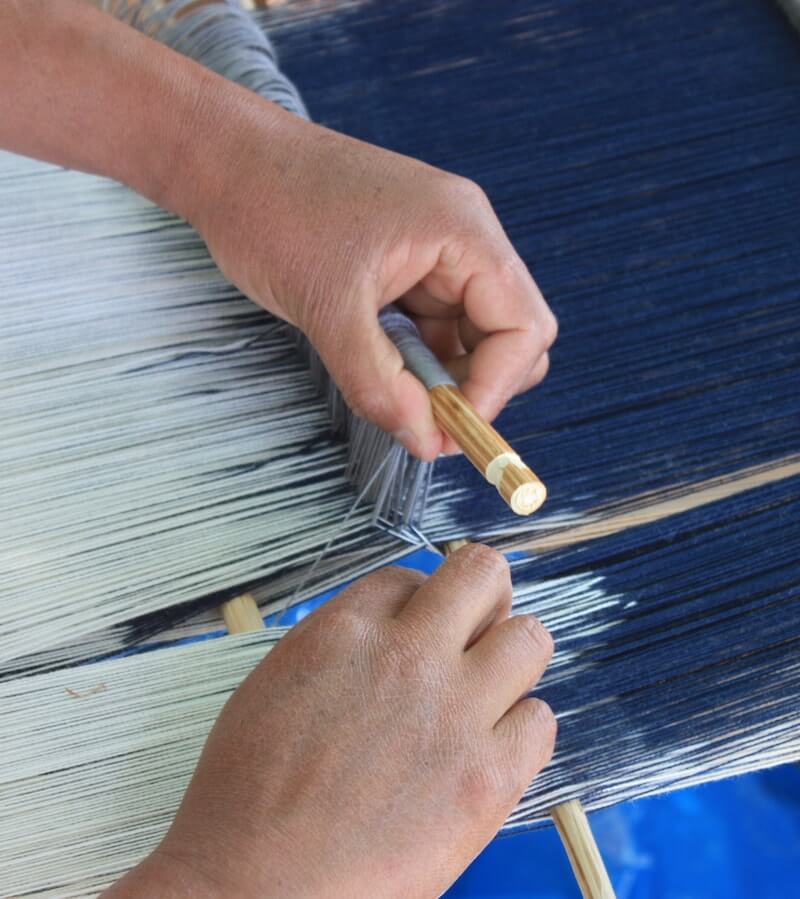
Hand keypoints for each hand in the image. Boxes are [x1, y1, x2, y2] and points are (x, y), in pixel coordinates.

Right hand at [107, 545, 555, 897]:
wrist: (256, 887)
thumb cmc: (247, 796)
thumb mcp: (279, 683)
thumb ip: (342, 646)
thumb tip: (388, 634)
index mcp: (346, 630)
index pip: (412, 577)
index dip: (417, 604)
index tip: (417, 631)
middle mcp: (408, 656)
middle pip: (483, 574)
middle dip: (483, 595)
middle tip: (474, 630)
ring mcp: (454, 713)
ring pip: (530, 638)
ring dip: (511, 658)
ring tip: (485, 692)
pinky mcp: (487, 778)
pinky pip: (540, 721)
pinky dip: (521, 729)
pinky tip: (490, 749)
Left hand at [182, 101, 556, 459]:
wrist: (228, 164)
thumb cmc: (273, 209)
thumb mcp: (327, 308)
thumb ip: (379, 383)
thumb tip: (426, 440)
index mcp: (463, 231)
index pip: (523, 328)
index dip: (495, 390)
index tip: (450, 432)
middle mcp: (464, 240)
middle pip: (509, 335)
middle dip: (475, 386)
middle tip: (425, 423)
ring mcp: (438, 253)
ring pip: (470, 338)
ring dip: (441, 377)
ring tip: (390, 392)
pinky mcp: (410, 267)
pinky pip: (435, 328)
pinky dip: (417, 361)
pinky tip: (380, 368)